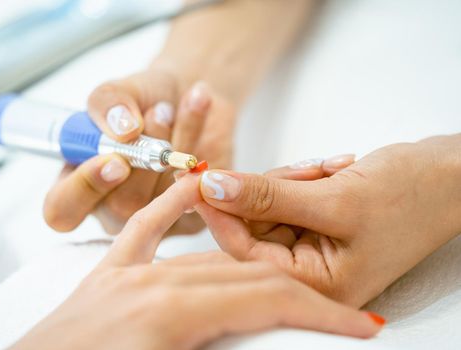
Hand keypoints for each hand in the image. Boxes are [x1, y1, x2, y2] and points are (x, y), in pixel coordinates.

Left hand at [12, 175, 383, 349]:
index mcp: (166, 316)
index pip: (265, 302)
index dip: (320, 313)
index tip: (359, 326)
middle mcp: (151, 285)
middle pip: (248, 278)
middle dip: (303, 294)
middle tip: (345, 313)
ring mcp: (126, 276)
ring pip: (208, 257)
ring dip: (257, 260)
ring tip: (298, 267)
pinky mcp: (106, 277)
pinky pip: (143, 229)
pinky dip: (170, 204)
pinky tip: (192, 183)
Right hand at [43, 69, 234, 234]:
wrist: (184, 97)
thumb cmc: (140, 101)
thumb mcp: (116, 92)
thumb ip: (108, 103)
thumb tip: (123, 129)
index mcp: (77, 186)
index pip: (64, 210)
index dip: (86, 189)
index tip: (114, 158)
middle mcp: (112, 209)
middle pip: (122, 207)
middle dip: (144, 156)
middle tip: (159, 112)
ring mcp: (152, 216)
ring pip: (164, 196)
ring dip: (176, 140)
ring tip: (178, 103)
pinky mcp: (191, 213)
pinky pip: (195, 187)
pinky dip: (200, 142)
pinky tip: (199, 108)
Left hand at [196, 135, 460, 306]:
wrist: (449, 176)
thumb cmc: (413, 196)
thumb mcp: (336, 198)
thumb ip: (269, 196)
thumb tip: (214, 187)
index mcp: (317, 285)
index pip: (245, 252)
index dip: (220, 213)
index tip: (200, 178)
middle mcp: (309, 272)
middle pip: (252, 228)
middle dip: (267, 191)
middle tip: (299, 170)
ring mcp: (311, 245)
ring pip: (265, 208)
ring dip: (287, 181)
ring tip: (329, 170)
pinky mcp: (313, 222)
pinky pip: (283, 198)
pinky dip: (298, 179)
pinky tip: (330, 171)